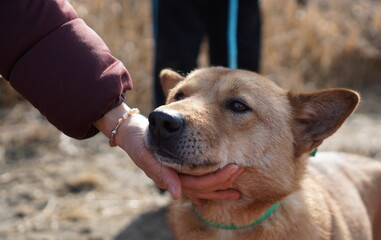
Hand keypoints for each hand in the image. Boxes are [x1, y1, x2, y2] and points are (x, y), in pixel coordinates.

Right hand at [94, 103, 243, 200]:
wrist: (129, 133)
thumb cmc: (137, 140)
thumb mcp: (145, 154)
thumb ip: (160, 173)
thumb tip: (176, 194)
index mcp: (168, 178)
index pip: (198, 184)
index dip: (217, 179)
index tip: (235, 167)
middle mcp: (174, 180)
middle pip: (204, 187)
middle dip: (223, 181)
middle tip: (241, 168)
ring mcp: (176, 176)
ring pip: (203, 185)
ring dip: (220, 182)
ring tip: (238, 175)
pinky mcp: (178, 169)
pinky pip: (197, 179)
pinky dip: (210, 182)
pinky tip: (223, 185)